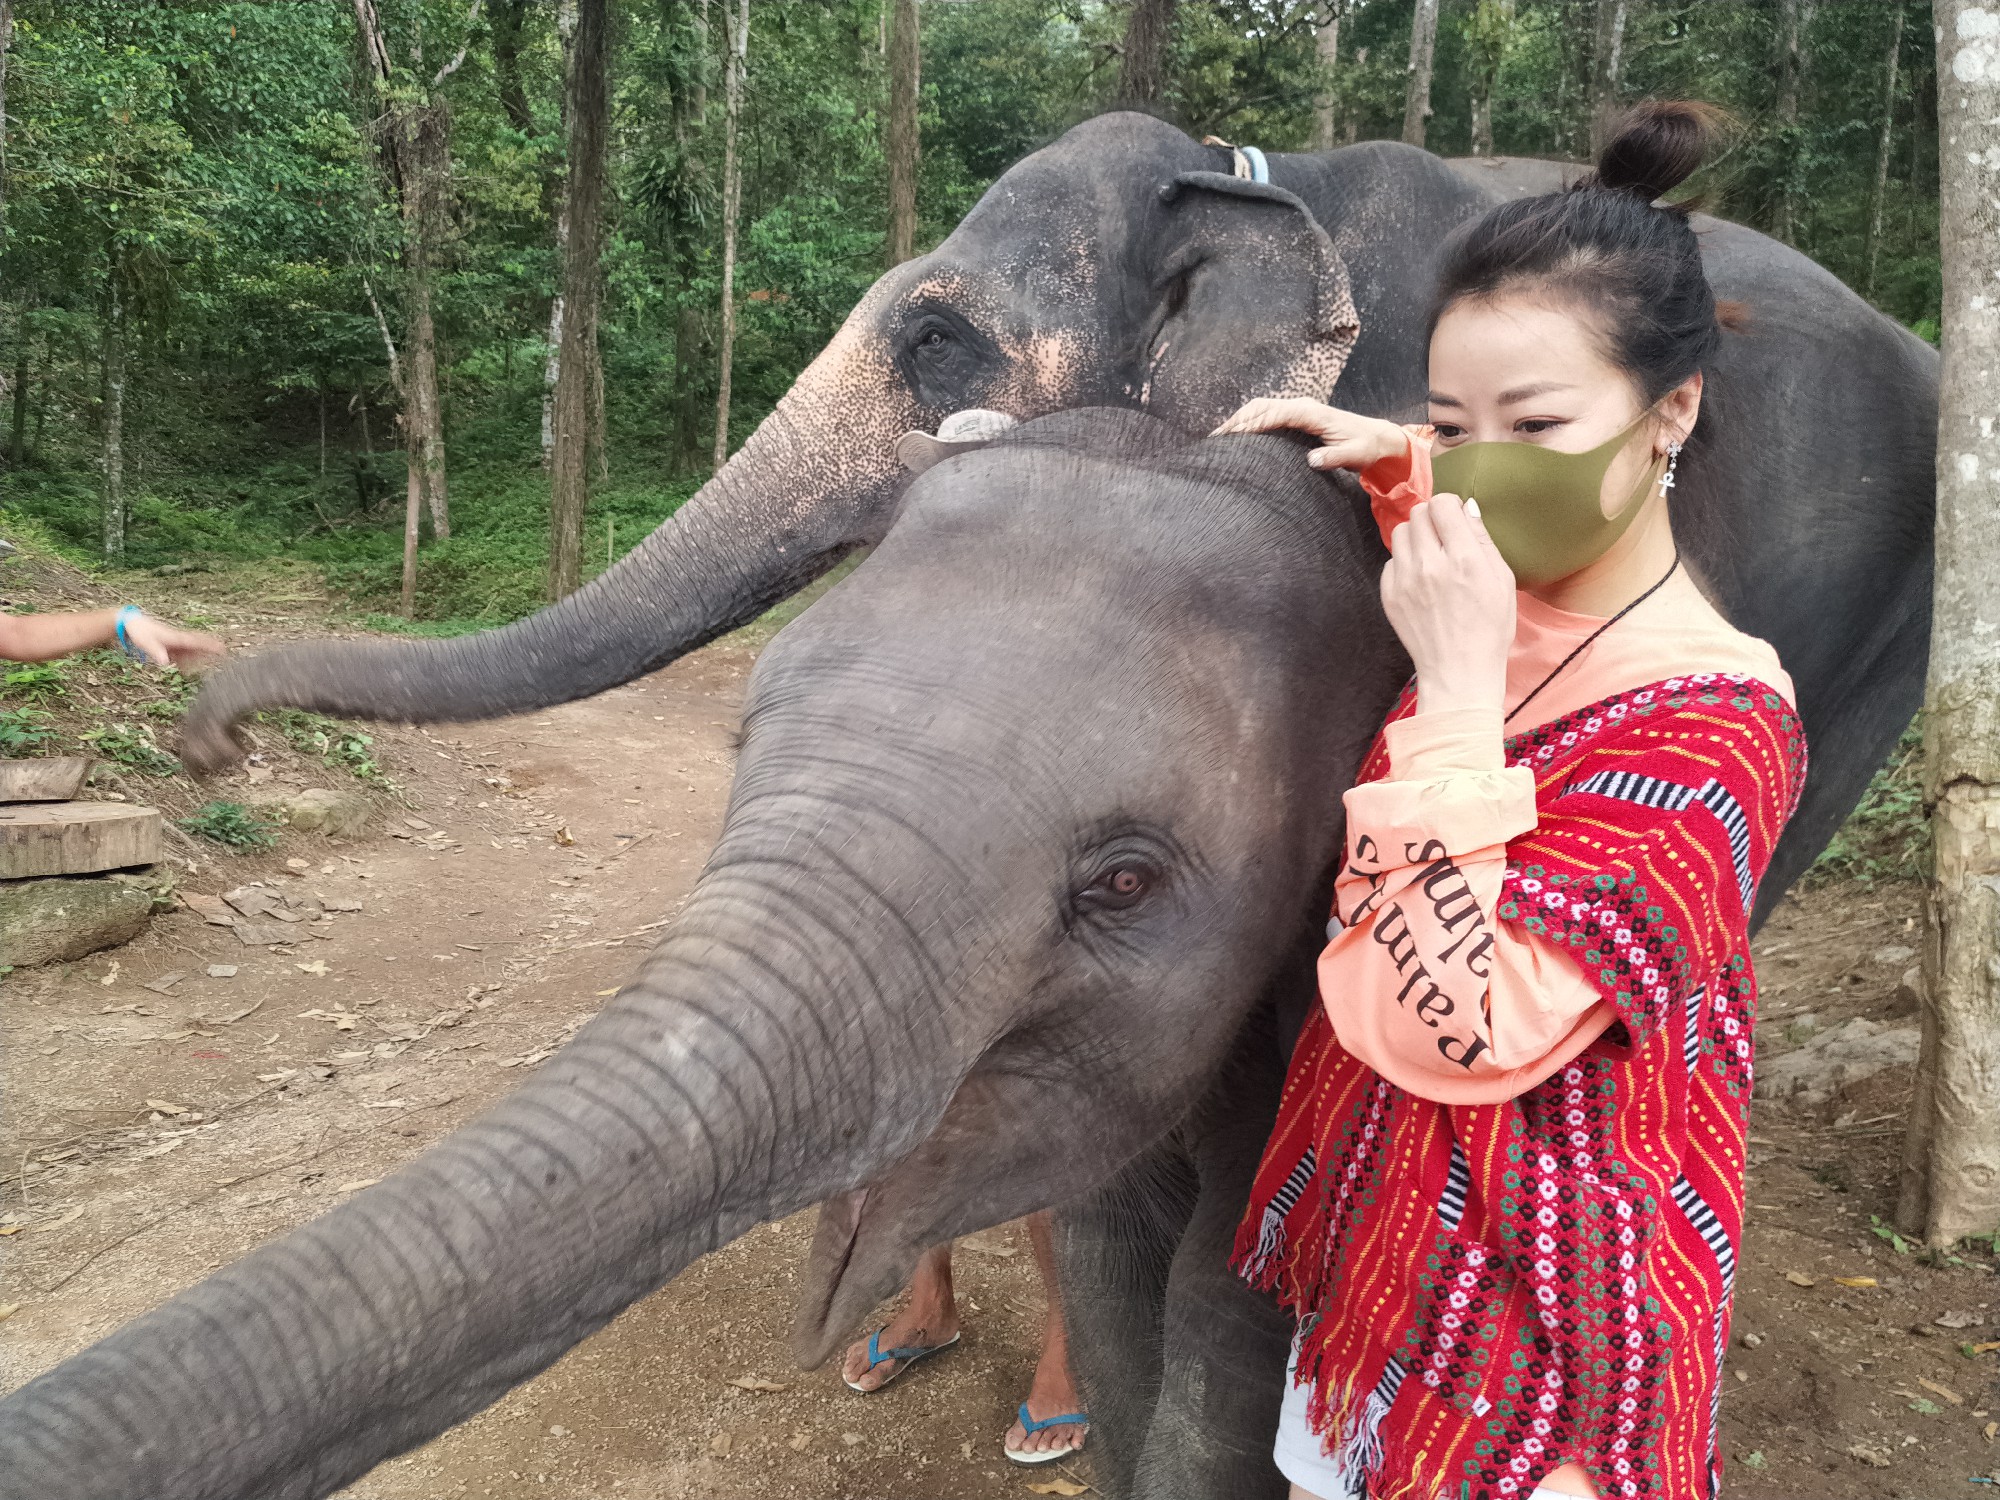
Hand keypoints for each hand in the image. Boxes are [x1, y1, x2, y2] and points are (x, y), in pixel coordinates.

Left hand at [122, 613, 224, 668]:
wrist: (131, 624)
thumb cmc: (140, 632)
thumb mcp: (146, 643)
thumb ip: (156, 652)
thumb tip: (166, 663)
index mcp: (176, 638)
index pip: (196, 642)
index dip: (209, 646)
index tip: (222, 648)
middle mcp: (178, 639)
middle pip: (197, 645)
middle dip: (210, 648)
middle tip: (225, 651)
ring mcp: (174, 643)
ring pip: (191, 651)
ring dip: (200, 656)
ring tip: (210, 660)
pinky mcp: (168, 646)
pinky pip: (181, 655)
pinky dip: (186, 662)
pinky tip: (186, 670)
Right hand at [1211, 397, 1409, 472]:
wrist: (1374, 437)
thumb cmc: (1364, 446)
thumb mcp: (1354, 455)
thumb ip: (1334, 457)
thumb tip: (1312, 460)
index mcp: (1312, 413)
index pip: (1276, 414)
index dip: (1254, 423)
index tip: (1233, 436)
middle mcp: (1301, 406)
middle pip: (1260, 406)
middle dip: (1236, 420)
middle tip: (1213, 439)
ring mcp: (1296, 409)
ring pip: (1259, 408)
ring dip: (1237, 420)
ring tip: (1216, 439)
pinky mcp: (1293, 416)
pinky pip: (1265, 414)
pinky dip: (1246, 422)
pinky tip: (1234, 436)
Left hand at [1382, 495, 1515, 717]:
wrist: (1458, 670)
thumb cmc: (1489, 627)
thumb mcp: (1502, 580)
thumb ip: (1483, 541)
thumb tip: (1467, 509)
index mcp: (1463, 559)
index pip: (1442, 504)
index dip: (1450, 506)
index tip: (1455, 518)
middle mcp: (1430, 565)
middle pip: (1417, 513)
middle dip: (1432, 519)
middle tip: (1444, 537)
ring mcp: (1405, 580)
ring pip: (1400, 533)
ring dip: (1415, 537)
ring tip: (1431, 556)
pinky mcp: (1389, 595)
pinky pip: (1391, 561)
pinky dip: (1405, 563)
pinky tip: (1420, 579)